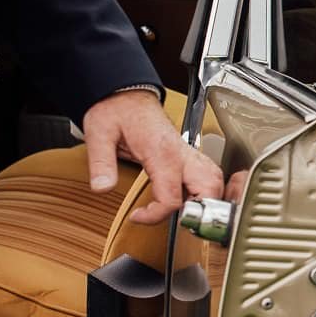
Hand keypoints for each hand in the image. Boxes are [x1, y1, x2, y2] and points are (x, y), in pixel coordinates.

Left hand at [81, 90, 224, 223]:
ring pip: (216, 182)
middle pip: (210, 191)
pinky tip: (190, 198)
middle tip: (176, 223)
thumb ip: (101, 163)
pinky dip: (206, 191)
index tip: (137, 216)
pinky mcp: (188, 153)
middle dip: (199, 213)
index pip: (173, 198)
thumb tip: (102, 188)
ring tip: (185, 214)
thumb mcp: (99, 133)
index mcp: (162, 152)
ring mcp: (188, 153)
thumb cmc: (116, 110)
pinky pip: (208, 175)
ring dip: (207, 202)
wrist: (126, 94)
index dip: (156, 216)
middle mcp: (181, 153)